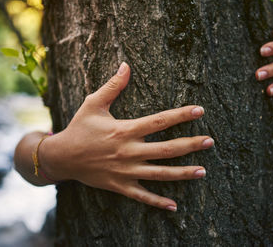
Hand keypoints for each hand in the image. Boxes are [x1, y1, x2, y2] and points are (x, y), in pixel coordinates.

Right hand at [40, 62, 213, 210]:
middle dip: (191, 145)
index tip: (200, 111)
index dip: (181, 115)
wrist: (62, 158)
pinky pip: (142, 196)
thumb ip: (112, 86)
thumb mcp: (93, 104)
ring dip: (183, 173)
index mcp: (125, 130)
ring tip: (203, 171)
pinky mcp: (120, 186)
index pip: (159, 121)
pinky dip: (158, 202)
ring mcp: (126, 171)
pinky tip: (174, 206)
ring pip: (160, 174)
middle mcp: (129, 151)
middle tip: (210, 141)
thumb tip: (126, 65)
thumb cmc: (79, 128)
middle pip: (166, 149)